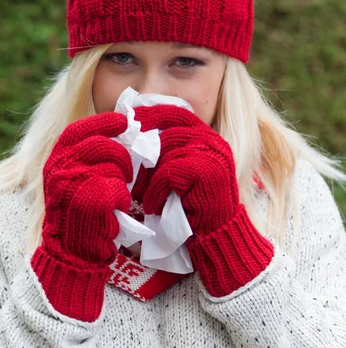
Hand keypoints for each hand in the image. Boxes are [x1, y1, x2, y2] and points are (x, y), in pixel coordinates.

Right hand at [31, 111, 132, 320]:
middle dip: (124, 156)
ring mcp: (72, 185)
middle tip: (129, 172)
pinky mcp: (88, 203)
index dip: (105, 122)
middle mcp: (60, 169)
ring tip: (117, 196)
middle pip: (104, 145)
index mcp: (56, 159)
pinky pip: (118, 189)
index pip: (80, 128)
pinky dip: (123, 200)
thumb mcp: (75, 178)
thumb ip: (90, 156)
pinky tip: (115, 211)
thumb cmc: (80, 213)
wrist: (70, 254)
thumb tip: (125, 130)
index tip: (125, 121)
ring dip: (124, 182)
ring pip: (114, 167)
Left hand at [134, 105, 273, 296]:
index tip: (130, 120)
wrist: (218, 236)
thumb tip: (132, 134)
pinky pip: (169, 171)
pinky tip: (154, 206)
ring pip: (166, 150)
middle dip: (144, 146)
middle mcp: (213, 141)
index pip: (177, 112)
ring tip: (143, 195)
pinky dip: (156, 190)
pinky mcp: (207, 171)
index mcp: (208, 137)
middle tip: (129, 167)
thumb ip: (166, 152)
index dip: (152, 113)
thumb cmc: (193, 206)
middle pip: (169, 129)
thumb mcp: (179, 173)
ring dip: (148, 176)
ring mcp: (212, 155)